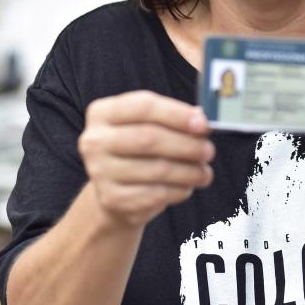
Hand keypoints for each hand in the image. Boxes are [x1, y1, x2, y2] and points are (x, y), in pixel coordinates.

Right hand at [78, 90, 214, 227]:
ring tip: (204, 172)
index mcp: (103, 112)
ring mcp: (99, 171)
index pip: (143, 106)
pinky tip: (188, 186)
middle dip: (187, 145)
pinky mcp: (112, 198)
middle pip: (149, 138)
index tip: (203, 123)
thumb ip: (175, 118)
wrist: (116, 191)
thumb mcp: (152, 126)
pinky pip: (156, 193)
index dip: (177, 114)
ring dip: (189, 171)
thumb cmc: (140, 150)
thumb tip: (203, 119)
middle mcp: (95, 140)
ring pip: (157, 169)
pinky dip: (179, 189)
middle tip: (209, 150)